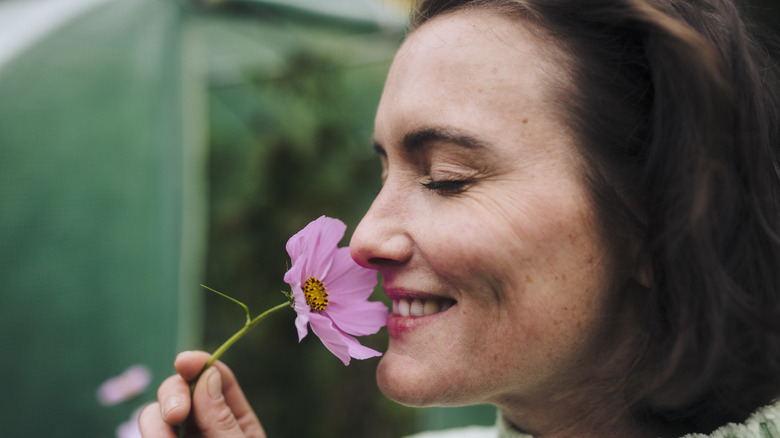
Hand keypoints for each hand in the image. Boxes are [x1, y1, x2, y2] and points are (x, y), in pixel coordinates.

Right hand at [139, 351, 265, 436]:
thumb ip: (224, 420)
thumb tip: (208, 376)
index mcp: (236, 421)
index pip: (218, 378)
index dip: (201, 363)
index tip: (185, 361)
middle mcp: (204, 426)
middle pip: (181, 388)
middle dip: (173, 393)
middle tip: (175, 414)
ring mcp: (179, 436)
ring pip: (155, 413)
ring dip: (155, 422)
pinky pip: (148, 432)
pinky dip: (151, 435)